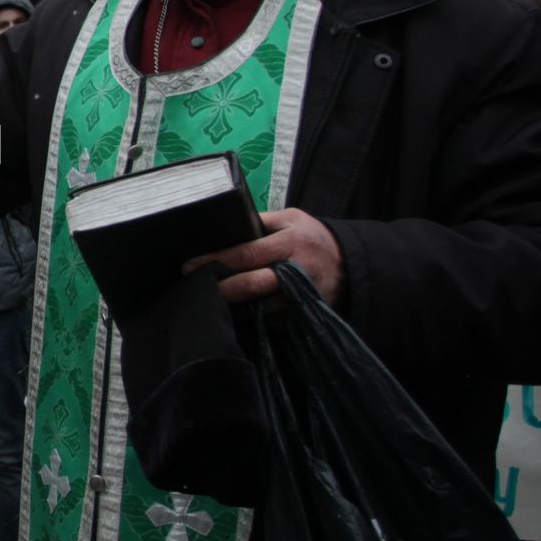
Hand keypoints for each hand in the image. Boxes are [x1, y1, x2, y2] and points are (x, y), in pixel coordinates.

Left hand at [186, 208, 345, 306]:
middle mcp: (295, 272)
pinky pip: (270, 320)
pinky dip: (252, 318)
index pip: (248, 253)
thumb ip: (261, 222)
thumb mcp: (292, 219)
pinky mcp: (301, 316)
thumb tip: (224, 227)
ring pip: (259, 308)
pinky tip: (233, 314)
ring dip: (233, 307)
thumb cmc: (312, 238)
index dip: (217, 260)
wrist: (350, 265)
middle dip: (221, 288)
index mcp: (290, 243)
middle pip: (252, 285)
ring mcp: (300, 298)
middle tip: (195, 288)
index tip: (189, 266)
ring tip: (208, 302)